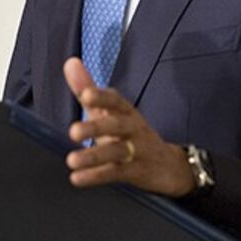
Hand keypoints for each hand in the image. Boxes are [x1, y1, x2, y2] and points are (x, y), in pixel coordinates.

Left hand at [63, 57, 194, 197]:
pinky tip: (78, 178)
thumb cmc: (132, 135)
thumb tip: (70, 62)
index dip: (102, 97)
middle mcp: (133, 128)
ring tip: (71, 160)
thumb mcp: (110, 111)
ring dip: (94, 156)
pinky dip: (97, 176)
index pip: (116, 100)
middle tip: (73, 132)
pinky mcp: (138, 172)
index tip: (86, 95)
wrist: (169, 166)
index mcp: (126, 112)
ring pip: (117, 151)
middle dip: (96, 127)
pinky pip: (117, 173)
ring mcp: (138, 150)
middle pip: (117, 125)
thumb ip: (88, 89)